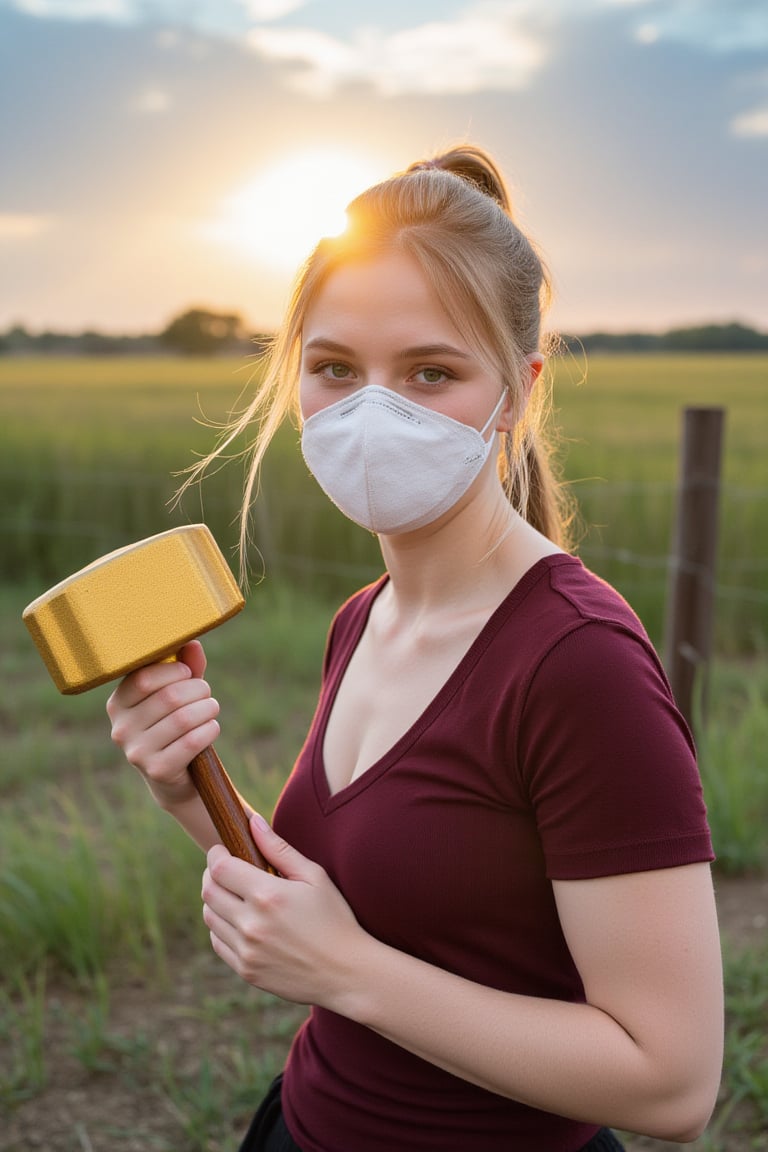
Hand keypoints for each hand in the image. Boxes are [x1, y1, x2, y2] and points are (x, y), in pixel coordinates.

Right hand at [106, 640, 219, 806]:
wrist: (174, 775)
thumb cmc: (174, 722)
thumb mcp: (177, 692)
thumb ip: (185, 666)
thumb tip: (192, 643)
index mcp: (118, 703)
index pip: (143, 678)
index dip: (173, 670)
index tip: (187, 672)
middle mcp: (121, 728)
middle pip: (169, 697)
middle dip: (198, 690)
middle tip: (206, 694)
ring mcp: (137, 752)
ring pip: (183, 719)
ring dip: (208, 709)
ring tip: (211, 708)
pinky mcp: (157, 770)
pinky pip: (192, 742)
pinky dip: (209, 729)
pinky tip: (211, 727)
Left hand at [202, 814, 364, 1006]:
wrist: (346, 972)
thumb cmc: (335, 919)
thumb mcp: (314, 877)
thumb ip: (279, 849)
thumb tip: (252, 822)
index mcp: (268, 895)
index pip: (220, 868)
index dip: (216, 854)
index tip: (222, 849)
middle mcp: (251, 924)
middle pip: (209, 891)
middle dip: (212, 874)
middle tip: (225, 869)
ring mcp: (246, 950)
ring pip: (210, 917)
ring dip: (215, 901)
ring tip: (233, 894)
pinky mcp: (246, 970)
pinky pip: (218, 942)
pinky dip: (221, 927)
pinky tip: (239, 920)